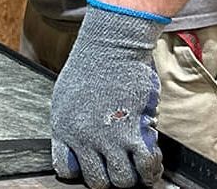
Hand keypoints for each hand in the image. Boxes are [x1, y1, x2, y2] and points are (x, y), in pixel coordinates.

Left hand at [50, 0, 168, 188]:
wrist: (111, 43)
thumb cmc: (92, 61)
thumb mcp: (67, 93)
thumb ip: (72, 121)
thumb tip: (80, 142)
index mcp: (64, 128)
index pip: (66, 169)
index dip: (82, 170)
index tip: (94, 164)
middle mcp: (84, 138)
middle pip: (97, 180)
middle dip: (110, 175)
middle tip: (120, 165)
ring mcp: (109, 138)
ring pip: (122, 179)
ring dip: (132, 175)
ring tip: (139, 167)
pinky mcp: (134, 132)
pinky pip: (144, 166)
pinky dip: (151, 169)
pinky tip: (152, 161)